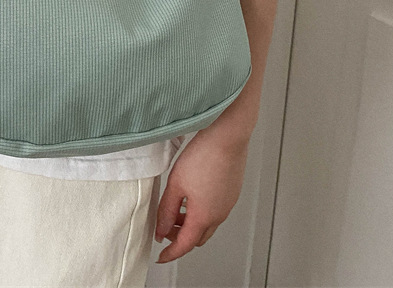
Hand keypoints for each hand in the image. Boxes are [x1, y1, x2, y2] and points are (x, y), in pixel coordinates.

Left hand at [154, 127, 249, 263]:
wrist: (226, 137)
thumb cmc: (204, 156)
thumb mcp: (175, 185)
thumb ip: (166, 211)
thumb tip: (161, 230)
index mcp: (204, 216)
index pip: (185, 245)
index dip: (171, 253)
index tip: (162, 256)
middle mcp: (219, 214)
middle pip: (198, 237)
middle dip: (180, 237)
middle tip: (166, 228)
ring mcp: (228, 203)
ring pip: (208, 224)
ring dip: (191, 223)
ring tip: (175, 209)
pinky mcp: (231, 192)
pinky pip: (216, 210)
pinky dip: (201, 211)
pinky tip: (191, 196)